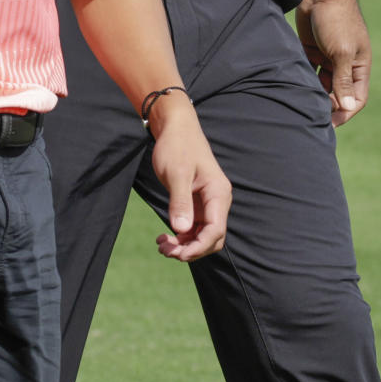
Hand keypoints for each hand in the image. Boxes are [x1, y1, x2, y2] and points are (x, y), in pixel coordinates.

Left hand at [149, 99, 231, 260]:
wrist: (175, 128)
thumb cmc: (177, 145)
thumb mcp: (177, 173)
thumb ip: (180, 201)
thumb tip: (182, 230)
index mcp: (218, 193)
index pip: (216, 230)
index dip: (199, 247)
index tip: (178, 253)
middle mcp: (217, 201)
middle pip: (212, 238)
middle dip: (191, 250)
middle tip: (166, 251)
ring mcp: (207, 203)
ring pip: (202, 236)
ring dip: (184, 246)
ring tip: (162, 246)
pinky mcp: (197, 204)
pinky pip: (193, 228)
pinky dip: (181, 237)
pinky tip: (165, 238)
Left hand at [295, 0, 370, 125]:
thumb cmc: (337, 20)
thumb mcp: (342, 52)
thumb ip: (343, 80)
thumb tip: (348, 107)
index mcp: (359, 66)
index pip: (356, 98)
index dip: (345, 112)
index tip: (329, 123)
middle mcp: (345, 64)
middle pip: (338, 94)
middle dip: (327, 106)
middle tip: (311, 116)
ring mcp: (328, 57)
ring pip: (321, 84)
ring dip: (314, 94)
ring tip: (301, 103)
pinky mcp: (311, 50)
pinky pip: (308, 71)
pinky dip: (303, 80)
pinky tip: (292, 87)